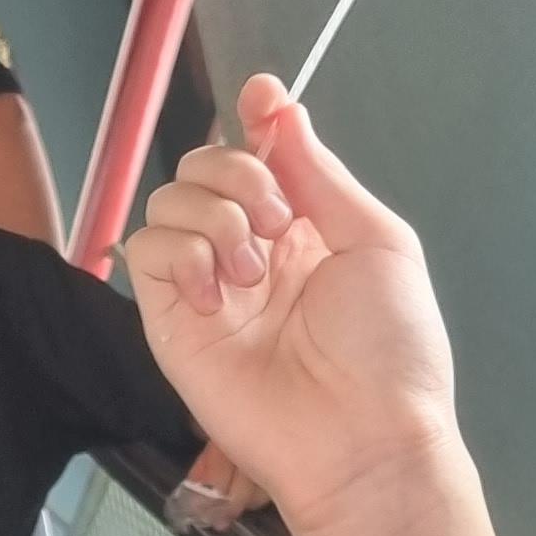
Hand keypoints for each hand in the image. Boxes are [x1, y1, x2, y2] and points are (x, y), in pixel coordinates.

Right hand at [125, 81, 461, 535]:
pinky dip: (179, 253)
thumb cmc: (390, 349)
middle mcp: (250, 250)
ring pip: (169, 199)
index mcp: (305, 229)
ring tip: (252, 271)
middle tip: (276, 218)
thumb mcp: (376, 241)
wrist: (363, 438)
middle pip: (204, 163)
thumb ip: (319, 172)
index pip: (261, 154)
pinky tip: (219, 290)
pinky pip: (145, 250)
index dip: (257, 119)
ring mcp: (206, 285)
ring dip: (212, 214)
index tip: (262, 97)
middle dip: (237, 169)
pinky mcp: (169, 321)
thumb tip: (277, 105)